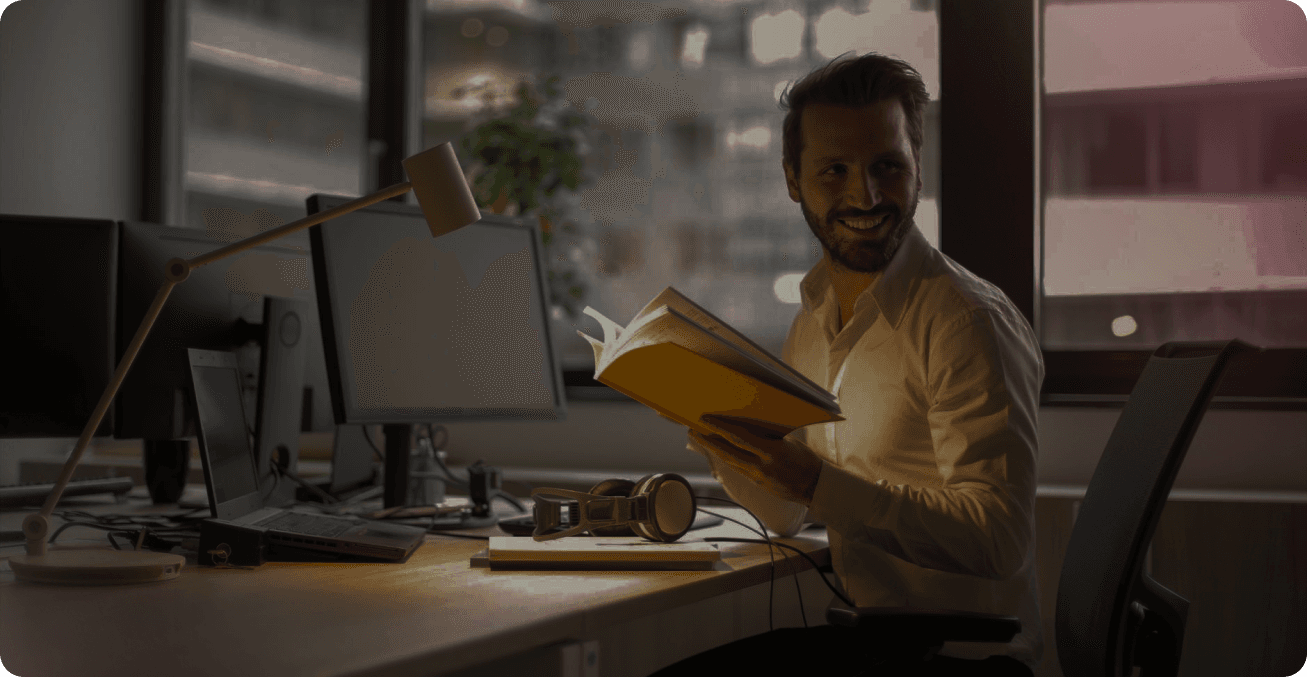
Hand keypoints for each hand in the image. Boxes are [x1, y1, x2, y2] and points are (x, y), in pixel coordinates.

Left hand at [692, 414, 823, 505]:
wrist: (815, 487)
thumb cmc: (805, 459)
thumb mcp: (788, 443)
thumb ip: (768, 436)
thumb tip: (746, 425)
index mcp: (773, 451)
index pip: (741, 437)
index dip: (721, 427)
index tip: (705, 419)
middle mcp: (763, 466)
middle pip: (728, 452)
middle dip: (708, 441)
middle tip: (692, 430)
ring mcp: (759, 478)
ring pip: (730, 462)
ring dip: (714, 449)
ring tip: (700, 438)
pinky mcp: (757, 484)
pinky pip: (738, 469)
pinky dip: (727, 458)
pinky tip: (718, 451)